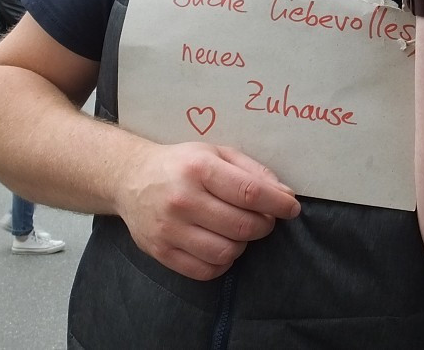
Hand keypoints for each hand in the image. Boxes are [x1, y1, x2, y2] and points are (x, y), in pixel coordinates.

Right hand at [116, 141, 300, 280]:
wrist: (130, 178)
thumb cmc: (182, 164)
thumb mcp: (217, 153)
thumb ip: (253, 171)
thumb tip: (285, 195)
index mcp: (200, 168)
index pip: (250, 192)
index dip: (278, 204)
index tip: (292, 208)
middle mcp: (183, 199)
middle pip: (242, 225)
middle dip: (264, 225)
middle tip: (264, 219)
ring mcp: (169, 229)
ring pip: (226, 252)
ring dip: (243, 244)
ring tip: (239, 231)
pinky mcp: (160, 252)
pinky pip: (205, 271)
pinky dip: (223, 262)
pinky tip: (222, 246)